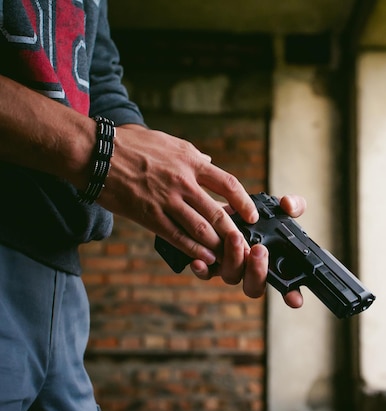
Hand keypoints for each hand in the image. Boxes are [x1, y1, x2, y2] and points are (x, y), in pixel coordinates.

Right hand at [98, 124, 257, 265]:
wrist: (96, 154)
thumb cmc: (130, 144)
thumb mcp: (167, 141)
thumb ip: (190, 154)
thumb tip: (207, 160)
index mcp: (190, 161)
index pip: (227, 183)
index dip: (243, 202)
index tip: (251, 214)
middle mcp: (183, 182)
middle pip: (217, 212)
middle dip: (233, 231)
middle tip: (242, 242)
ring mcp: (167, 200)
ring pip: (200, 228)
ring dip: (216, 244)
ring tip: (226, 254)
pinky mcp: (149, 215)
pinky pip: (177, 236)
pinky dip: (193, 250)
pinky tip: (204, 257)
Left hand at [188, 195, 306, 308]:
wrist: (226, 206)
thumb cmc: (258, 211)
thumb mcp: (279, 205)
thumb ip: (292, 205)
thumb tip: (288, 205)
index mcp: (273, 264)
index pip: (287, 287)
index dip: (292, 295)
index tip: (295, 299)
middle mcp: (252, 272)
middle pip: (255, 287)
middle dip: (257, 271)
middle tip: (260, 249)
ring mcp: (231, 269)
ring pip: (231, 277)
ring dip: (234, 259)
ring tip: (235, 236)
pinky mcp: (210, 263)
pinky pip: (206, 273)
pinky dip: (202, 269)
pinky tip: (199, 259)